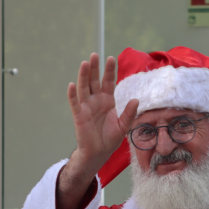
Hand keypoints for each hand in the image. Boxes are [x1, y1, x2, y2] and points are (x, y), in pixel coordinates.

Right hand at [63, 53, 139, 185]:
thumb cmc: (110, 139)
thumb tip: (136, 100)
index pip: (108, 82)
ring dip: (83, 76)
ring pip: (84, 88)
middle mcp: (96, 100)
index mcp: (107, 100)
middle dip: (94, 68)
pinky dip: (72, 95)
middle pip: (94, 81)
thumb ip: (129, 113)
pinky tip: (71, 85)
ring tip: (84, 63)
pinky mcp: (78, 116)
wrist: (99, 153)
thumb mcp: (123, 126)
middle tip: (95, 55)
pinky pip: (75, 103)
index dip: (109, 71)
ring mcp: (86, 107)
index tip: (111, 58)